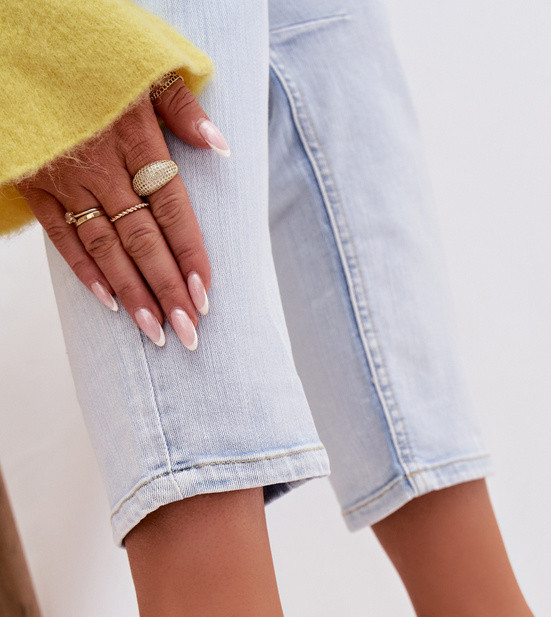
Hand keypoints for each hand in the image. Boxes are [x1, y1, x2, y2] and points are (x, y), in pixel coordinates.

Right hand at [18, 77, 228, 348]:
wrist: (29, 48)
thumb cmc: (96, 63)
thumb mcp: (147, 70)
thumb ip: (184, 109)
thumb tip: (220, 145)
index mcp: (136, 138)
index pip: (171, 209)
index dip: (189, 254)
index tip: (205, 295)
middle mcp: (102, 167)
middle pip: (142, 239)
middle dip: (167, 290)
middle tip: (188, 333)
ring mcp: (66, 179)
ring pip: (105, 247)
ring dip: (132, 293)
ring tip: (155, 331)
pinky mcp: (36, 186)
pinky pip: (62, 237)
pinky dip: (86, 272)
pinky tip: (110, 303)